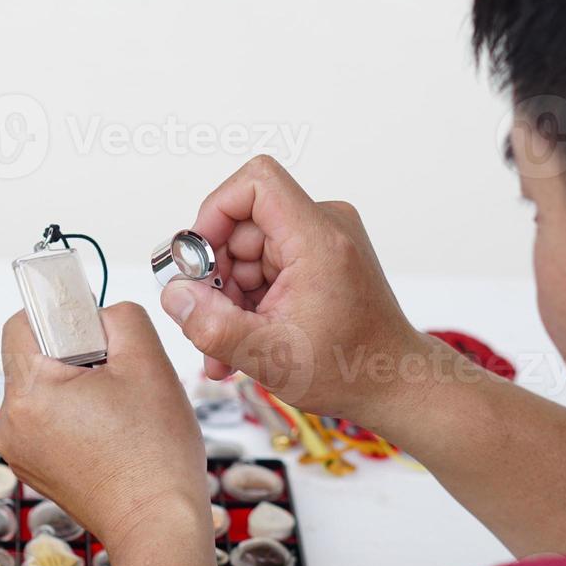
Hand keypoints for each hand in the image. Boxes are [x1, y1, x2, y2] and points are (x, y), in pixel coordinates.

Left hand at [0, 302, 209, 555]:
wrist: (157, 524)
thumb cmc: (155, 455)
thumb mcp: (148, 362)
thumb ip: (120, 317)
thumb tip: (99, 313)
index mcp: (29, 392)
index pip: (22, 323)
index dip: (59, 314)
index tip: (93, 329)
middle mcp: (11, 423)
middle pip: (31, 357)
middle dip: (73, 353)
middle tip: (114, 374)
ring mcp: (18, 450)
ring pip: (41, 388)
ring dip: (73, 384)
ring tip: (115, 408)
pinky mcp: (32, 467)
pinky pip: (45, 419)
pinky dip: (72, 414)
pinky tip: (107, 430)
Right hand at [160, 155, 429, 423]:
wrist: (393, 383)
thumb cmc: (350, 369)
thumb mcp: (268, 355)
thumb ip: (211, 326)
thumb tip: (173, 297)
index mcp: (318, 239)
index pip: (255, 183)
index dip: (214, 212)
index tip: (199, 259)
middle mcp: (324, 227)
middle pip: (243, 225)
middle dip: (216, 275)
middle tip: (207, 321)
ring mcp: (322, 242)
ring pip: (248, 251)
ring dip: (228, 298)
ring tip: (223, 347)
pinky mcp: (318, 260)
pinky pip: (265, 267)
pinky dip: (248, 301)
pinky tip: (241, 341)